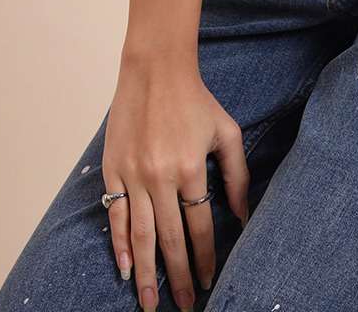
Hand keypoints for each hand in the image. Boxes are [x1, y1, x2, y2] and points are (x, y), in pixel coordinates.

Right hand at [102, 55, 249, 308]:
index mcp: (191, 168)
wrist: (154, 70)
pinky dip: (120, 245)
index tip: (209, 281)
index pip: (200, 226)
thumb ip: (237, 174)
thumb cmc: (195, 100)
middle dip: (177, 278)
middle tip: (185, 306)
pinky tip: (125, 268)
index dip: (205, 258)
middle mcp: (161, 176)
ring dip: (145, 274)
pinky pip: (117, 216)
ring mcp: (134, 175)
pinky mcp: (113, 170)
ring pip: (141, 236)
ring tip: (149, 304)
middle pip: (170, 239)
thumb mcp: (226, 131)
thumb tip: (244, 215)